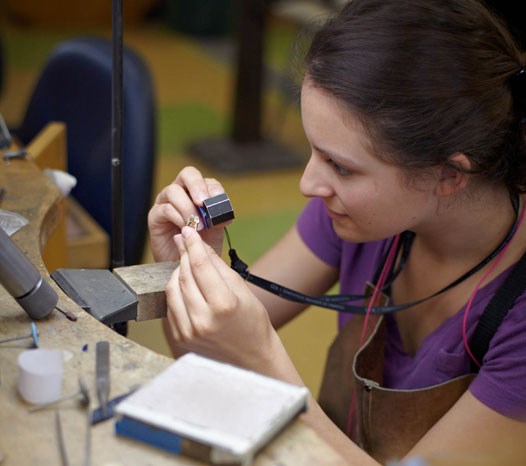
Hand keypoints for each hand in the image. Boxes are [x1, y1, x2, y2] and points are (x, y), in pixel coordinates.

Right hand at [147, 166, 229, 261]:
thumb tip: (223, 214)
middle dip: (197, 186)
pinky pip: (166, 209)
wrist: (187, 264)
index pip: (206, 181)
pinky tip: (186, 229)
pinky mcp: (155, 215)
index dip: (213, 189)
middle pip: (188, 174)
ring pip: (174, 191)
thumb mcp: (215, 232)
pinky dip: (178, 218)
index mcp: (198, 193)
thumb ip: (219, 220)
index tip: (218, 201)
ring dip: (188, 207)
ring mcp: (166, 202)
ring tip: (198, 224)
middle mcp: (182, 192)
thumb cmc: (201, 244)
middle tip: (203, 202)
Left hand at [165, 226, 277, 369]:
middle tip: (185, 240)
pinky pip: (171, 306)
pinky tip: (186, 285)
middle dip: (183, 254)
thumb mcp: (242, 290)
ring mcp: (189, 331)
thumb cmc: (253, 324)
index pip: (200, 266)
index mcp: (223, 305)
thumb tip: (199, 245)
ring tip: (186, 263)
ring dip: (177, 271)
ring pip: (173, 289)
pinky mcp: (180, 337)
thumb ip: (218, 267)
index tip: (189, 231)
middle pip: (184, 275)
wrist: (251, 358)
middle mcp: (202, 319)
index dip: (193, 245)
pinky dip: (176, 291)